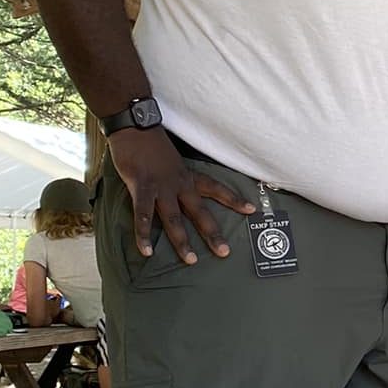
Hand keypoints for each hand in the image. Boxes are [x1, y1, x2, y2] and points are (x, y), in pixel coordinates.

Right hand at [107, 128, 253, 262]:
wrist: (135, 127)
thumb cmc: (151, 145)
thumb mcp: (172, 161)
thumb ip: (176, 178)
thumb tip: (177, 190)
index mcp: (188, 176)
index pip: (217, 189)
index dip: (234, 200)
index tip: (252, 210)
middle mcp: (180, 183)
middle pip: (201, 212)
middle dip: (213, 233)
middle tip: (225, 252)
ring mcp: (162, 186)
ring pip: (175, 219)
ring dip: (182, 241)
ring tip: (191, 260)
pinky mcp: (142, 187)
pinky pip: (144, 215)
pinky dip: (144, 234)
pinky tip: (146, 251)